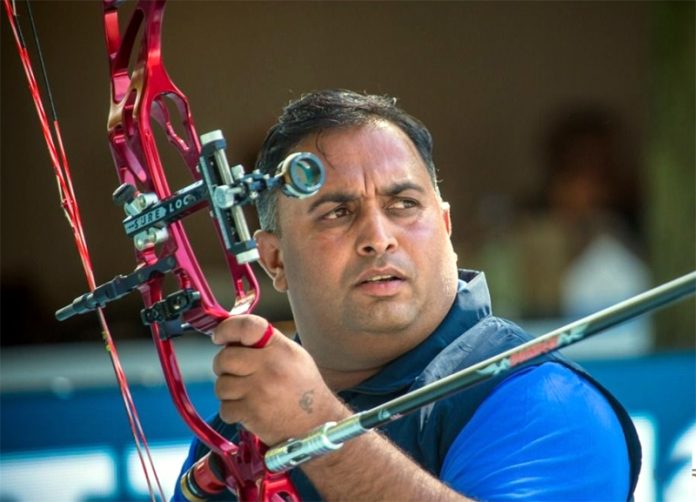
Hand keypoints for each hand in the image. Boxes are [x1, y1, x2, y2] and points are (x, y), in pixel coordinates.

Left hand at [212, 314, 348, 444]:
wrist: (317, 425)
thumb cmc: (303, 389)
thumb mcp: (293, 357)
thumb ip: (266, 345)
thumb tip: (231, 339)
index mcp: (280, 348)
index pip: (247, 327)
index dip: (227, 329)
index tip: (218, 336)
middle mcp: (269, 366)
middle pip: (225, 358)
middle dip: (224, 366)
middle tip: (235, 373)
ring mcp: (259, 390)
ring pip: (221, 385)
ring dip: (229, 392)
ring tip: (246, 395)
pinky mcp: (251, 413)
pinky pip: (225, 408)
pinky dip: (233, 412)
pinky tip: (248, 411)